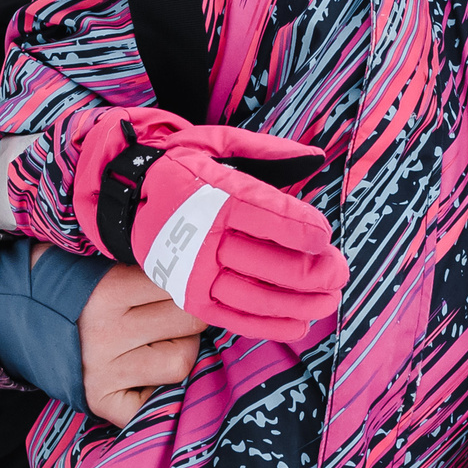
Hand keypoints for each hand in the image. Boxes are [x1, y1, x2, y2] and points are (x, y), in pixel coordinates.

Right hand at [72, 113, 348, 342]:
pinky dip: (269, 325)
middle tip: (340, 272)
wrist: (127, 197)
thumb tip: (316, 157)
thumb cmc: (183, 167)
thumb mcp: (219, 142)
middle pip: (270, 262)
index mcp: (214, 197)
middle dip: (313, 272)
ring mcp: (194, 273)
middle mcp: (203, 238)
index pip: (270, 218)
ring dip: (300, 303)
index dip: (304, 230)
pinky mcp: (189, 297)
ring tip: (330, 301)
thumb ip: (270, 152)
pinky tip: (299, 324)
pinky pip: (234, 317)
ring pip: (257, 296)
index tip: (326, 237)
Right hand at [77, 264, 205, 426]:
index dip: (190, 282)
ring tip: (164, 341)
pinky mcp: (100, 400)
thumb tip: (201, 274)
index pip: (181, 285)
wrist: (17, 314)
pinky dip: (161, 389)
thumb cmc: (74, 282)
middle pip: (189, 322)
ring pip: (181, 362)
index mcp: (108, 290)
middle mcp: (106, 333)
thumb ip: (147, 266)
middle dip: (192, 315)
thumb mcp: (105, 261)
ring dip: (182, 349)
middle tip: (178, 312)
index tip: (187, 281)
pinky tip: (149, 373)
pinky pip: (156, 402)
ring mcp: (103, 371)